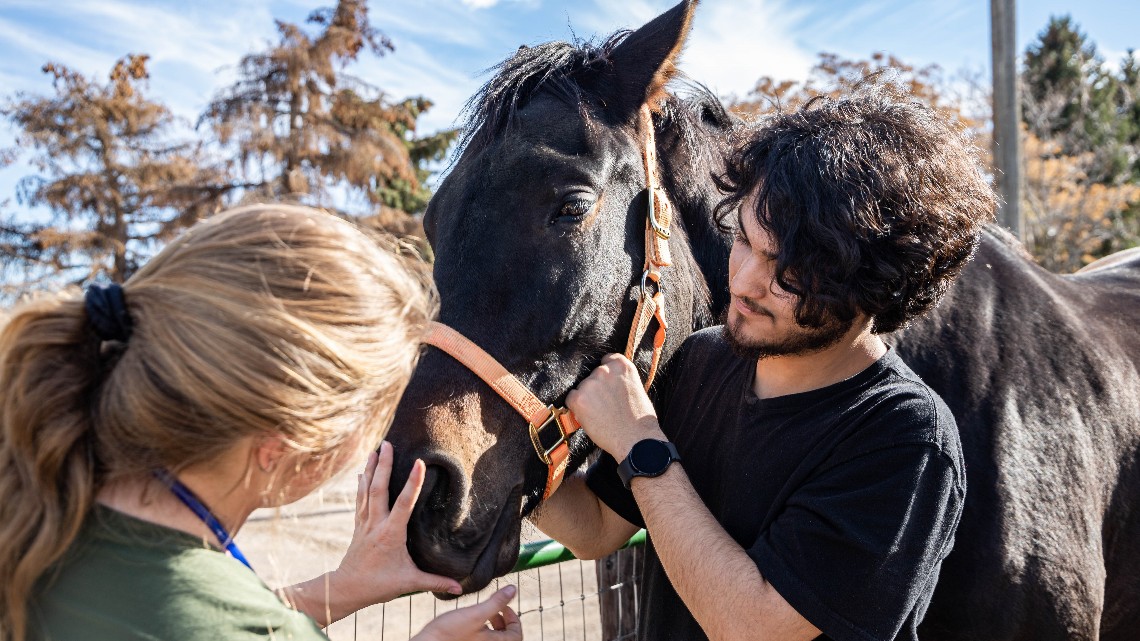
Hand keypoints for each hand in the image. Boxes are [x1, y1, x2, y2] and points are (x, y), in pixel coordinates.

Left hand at [330, 442, 461, 607]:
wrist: (347, 588)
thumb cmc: (379, 585)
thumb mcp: (410, 583)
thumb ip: (436, 582)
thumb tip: (460, 588)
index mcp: (391, 534)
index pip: (404, 504)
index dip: (413, 482)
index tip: (418, 462)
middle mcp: (376, 523)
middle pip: (378, 489)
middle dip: (383, 465)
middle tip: (387, 444)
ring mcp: (365, 522)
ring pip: (366, 490)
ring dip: (370, 469)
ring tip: (375, 450)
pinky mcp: (359, 525)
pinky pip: (360, 499)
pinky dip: (362, 484)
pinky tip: (362, 472)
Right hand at [413, 586, 522, 640]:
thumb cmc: (449, 633)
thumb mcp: (476, 613)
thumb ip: (496, 602)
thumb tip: (513, 589)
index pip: (517, 635)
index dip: (514, 618)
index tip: (505, 606)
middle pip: (508, 638)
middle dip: (505, 621)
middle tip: (496, 609)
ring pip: (495, 640)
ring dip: (495, 626)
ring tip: (485, 614)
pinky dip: (485, 631)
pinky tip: (473, 622)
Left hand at [565, 353, 664, 458]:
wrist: (636, 440)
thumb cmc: (640, 420)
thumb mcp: (637, 389)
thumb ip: (621, 380)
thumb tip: (609, 384)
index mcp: (621, 366)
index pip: (606, 360)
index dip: (606, 376)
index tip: (608, 385)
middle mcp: (604, 370)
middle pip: (592, 376)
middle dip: (596, 388)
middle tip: (605, 405)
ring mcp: (590, 383)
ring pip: (582, 388)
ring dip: (587, 399)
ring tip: (600, 415)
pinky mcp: (579, 398)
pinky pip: (571, 399)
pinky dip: (576, 408)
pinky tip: (590, 418)